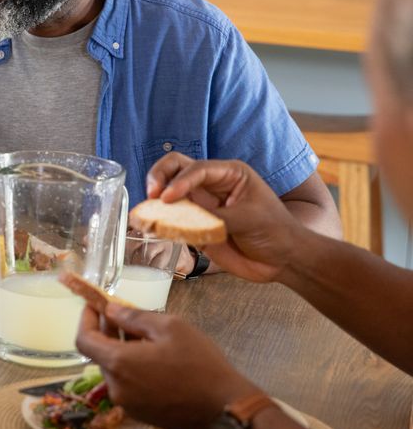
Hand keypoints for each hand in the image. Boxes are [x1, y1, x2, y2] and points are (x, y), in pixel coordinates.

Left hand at [75, 302, 253, 428]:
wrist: (225, 409)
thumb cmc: (199, 363)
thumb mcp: (170, 327)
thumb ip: (134, 317)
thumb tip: (109, 310)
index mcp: (119, 364)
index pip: (83, 340)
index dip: (85, 319)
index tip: (95, 304)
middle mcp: (117, 388)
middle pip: (100, 354)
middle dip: (108, 332)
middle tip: (127, 314)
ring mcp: (128, 405)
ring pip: (115, 369)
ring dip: (122, 349)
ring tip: (149, 336)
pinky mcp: (141, 414)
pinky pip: (128, 385)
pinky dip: (132, 367)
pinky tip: (156, 359)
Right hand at [148, 155, 306, 283]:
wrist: (282, 260)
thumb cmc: (275, 231)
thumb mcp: (248, 219)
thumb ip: (216, 218)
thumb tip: (186, 220)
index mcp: (229, 173)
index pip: (197, 168)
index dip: (180, 181)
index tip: (167, 197)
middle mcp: (211, 185)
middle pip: (176, 168)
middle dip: (160, 176)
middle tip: (152, 194)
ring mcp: (202, 204)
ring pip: (170, 192)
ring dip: (155, 198)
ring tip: (145, 211)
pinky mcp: (196, 225)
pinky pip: (173, 219)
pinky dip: (160, 220)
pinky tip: (151, 226)